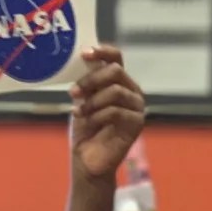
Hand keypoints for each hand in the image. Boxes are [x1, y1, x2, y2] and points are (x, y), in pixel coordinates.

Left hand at [69, 46, 145, 184]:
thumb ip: (86, 81)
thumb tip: (82, 59)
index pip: (116, 57)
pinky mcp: (137, 123)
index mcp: (119, 81)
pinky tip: (86, 121)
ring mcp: (137, 107)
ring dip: (92, 101)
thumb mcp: (83, 99)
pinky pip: (116, 111)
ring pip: (115, 91)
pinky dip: (97, 115)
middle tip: (74, 91)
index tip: (84, 53)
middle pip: (116, 70)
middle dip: (92, 79)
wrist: (88, 159)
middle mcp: (132, 90)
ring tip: (78, 111)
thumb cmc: (85, 128)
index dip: (102, 51)